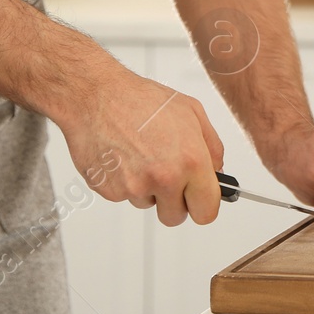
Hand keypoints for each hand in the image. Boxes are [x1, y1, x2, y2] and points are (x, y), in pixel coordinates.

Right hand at [57, 67, 226, 226]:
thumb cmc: (141, 99)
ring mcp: (135, 187)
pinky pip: (124, 197)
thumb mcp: (192, 111)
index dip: (203, 205)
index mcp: (190, 160)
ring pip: (148, 204)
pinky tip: (123, 156)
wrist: (96, 96)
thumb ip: (212, 147)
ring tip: (140, 154)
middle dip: (174, 201)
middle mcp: (164, 178)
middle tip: (167, 173)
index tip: (198, 198)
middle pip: (175, 217)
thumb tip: (216, 173)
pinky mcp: (109, 191)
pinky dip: (124, 182)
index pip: (206, 211)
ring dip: (147, 188)